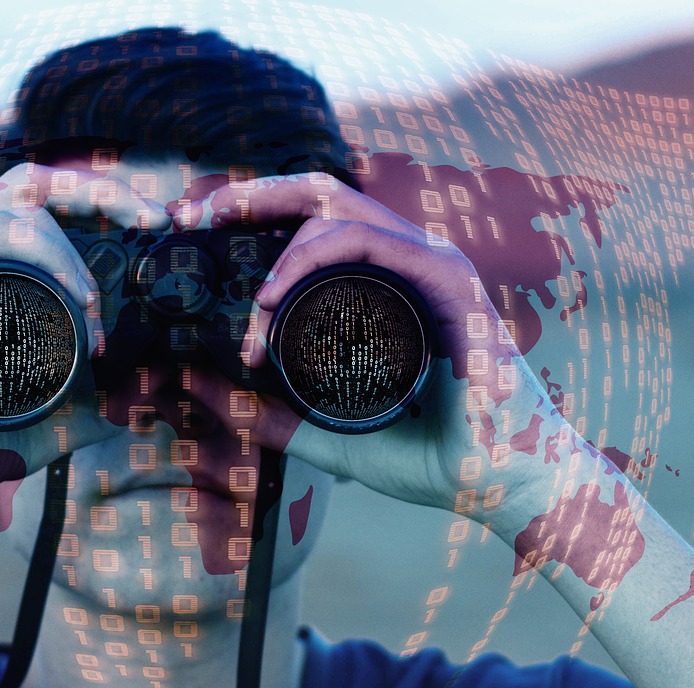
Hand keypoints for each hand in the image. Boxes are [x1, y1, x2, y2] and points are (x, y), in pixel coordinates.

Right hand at [0, 162, 171, 519]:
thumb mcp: (27, 431)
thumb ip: (74, 418)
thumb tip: (125, 412)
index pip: (37, 209)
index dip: (97, 204)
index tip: (154, 225)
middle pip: (33, 185)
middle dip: (104, 191)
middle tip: (159, 217)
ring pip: (20, 206)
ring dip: (78, 252)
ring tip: (100, 314)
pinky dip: (44, 252)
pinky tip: (78, 297)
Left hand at [181, 172, 568, 521]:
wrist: (504, 486)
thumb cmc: (436, 458)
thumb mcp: (329, 436)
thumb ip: (272, 417)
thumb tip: (203, 389)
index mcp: (386, 282)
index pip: (312, 222)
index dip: (252, 211)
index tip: (191, 228)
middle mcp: (408, 262)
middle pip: (319, 196)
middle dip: (248, 194)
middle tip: (189, 216)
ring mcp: (431, 266)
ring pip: (337, 215)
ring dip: (276, 252)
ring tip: (247, 308)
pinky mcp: (449, 284)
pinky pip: (374, 244)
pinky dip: (314, 257)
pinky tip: (272, 295)